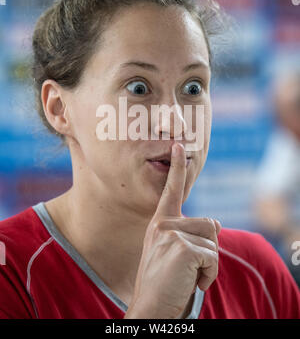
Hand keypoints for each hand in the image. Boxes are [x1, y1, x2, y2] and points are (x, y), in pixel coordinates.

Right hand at [125, 143, 220, 318]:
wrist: (149, 308)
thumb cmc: (163, 282)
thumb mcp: (173, 253)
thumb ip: (190, 234)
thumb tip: (218, 222)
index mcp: (160, 223)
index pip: (172, 190)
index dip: (177, 167)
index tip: (180, 145)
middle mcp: (163, 225)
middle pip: (210, 224)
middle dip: (210, 249)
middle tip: (189, 268)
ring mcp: (171, 235)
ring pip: (214, 240)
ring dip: (210, 263)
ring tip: (189, 276)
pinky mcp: (182, 248)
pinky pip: (213, 258)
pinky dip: (209, 275)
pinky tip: (191, 283)